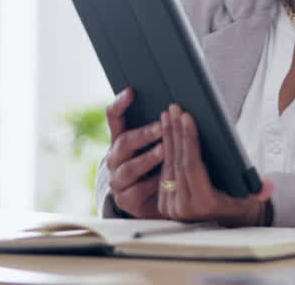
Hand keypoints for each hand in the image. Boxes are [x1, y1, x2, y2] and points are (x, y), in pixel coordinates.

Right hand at [104, 88, 164, 218]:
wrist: (156, 202)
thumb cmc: (162, 165)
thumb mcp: (160, 145)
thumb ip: (163, 129)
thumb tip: (180, 107)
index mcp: (122, 140)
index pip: (114, 117)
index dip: (120, 104)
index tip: (132, 91)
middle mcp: (115, 159)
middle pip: (124, 142)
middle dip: (144, 134)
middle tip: (162, 127)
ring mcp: (118, 180)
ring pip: (129, 168)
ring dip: (148, 158)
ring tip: (165, 150)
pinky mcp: (125, 200)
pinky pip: (137, 191)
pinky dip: (151, 184)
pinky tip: (164, 179)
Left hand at [158, 104, 274, 225]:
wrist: (226, 221)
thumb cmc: (240, 203)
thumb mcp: (252, 198)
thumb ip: (261, 192)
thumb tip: (270, 185)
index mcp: (203, 204)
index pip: (192, 166)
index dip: (189, 140)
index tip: (186, 117)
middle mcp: (182, 207)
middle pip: (177, 161)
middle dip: (176, 132)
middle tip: (175, 109)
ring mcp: (170, 206)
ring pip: (168, 164)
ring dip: (168, 136)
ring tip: (168, 114)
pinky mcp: (163, 201)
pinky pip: (163, 170)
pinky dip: (166, 148)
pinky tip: (167, 130)